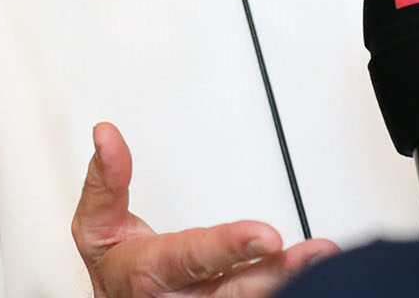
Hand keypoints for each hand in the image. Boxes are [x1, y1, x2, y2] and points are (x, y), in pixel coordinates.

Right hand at [71, 122, 338, 297]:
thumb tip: (107, 136)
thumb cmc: (117, 271)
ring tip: (321, 259)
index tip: (266, 235)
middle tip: (312, 253)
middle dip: (276, 272)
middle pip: (235, 290)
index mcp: (149, 274)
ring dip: (289, 282)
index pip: (195, 257)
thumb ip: (107, 179)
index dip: (231, 245)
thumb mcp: (97, 223)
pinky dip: (282, 289)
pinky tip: (311, 277)